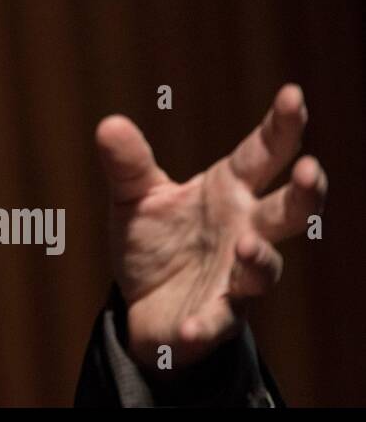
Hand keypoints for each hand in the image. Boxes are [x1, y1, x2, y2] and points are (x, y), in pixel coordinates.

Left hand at [97, 84, 327, 370]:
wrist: (143, 303)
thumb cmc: (155, 240)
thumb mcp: (134, 197)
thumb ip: (128, 164)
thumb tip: (109, 124)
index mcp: (229, 191)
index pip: (262, 154)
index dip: (281, 126)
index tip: (294, 95)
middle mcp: (244, 230)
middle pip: (287, 210)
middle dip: (305, 193)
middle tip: (311, 169)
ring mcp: (236, 276)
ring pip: (264, 268)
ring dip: (260, 258)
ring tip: (247, 245)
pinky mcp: (215, 317)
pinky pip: (218, 321)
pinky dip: (207, 323)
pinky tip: (192, 325)